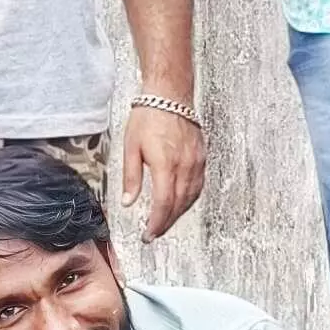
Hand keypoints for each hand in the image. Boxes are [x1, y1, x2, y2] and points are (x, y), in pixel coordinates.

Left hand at [117, 102, 206, 241]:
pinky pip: (198, 185)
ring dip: (178, 213)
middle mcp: (184, 165)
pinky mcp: (201, 157)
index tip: (149, 234)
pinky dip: (189, 199)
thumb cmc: (148, 117)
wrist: (169, 95)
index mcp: (165, 164)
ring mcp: (196, 162)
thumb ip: (131, 177)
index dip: (157, 223)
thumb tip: (128, 202)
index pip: (163, 203)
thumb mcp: (131, 147)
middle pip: (178, 204)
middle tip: (155, 233)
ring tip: (165, 222)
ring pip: (191, 197)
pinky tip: (181, 204)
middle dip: (166, 223)